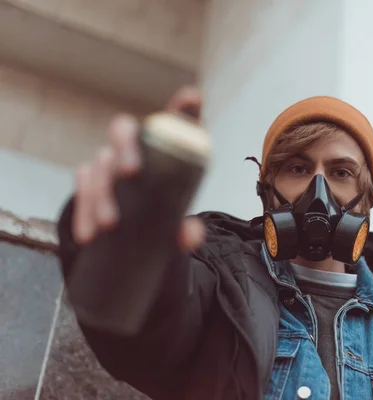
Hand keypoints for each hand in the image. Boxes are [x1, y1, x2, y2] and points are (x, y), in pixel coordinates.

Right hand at [72, 86, 205, 250]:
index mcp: (162, 149)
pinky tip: (89, 234)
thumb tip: (192, 235)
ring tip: (110, 222)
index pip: (174, 121)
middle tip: (131, 172)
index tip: (192, 98)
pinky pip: (82, 189)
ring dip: (103, 192)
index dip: (184, 107)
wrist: (127, 231)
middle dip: (125, 147)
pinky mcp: (86, 181)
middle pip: (123, 130)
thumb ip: (186, 232)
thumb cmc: (160, 215)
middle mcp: (132, 146)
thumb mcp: (174, 225)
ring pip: (100, 163)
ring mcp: (106, 161)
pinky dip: (85, 212)